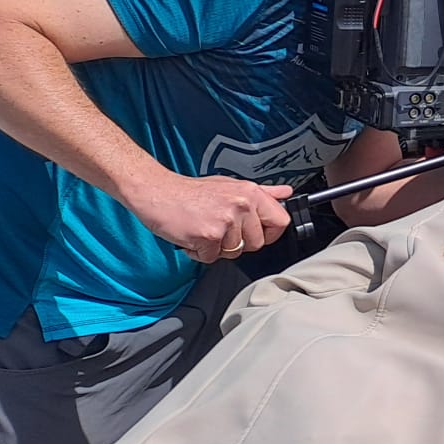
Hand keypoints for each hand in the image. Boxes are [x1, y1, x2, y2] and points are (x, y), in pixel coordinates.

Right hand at [129, 173, 292, 262]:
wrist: (157, 191)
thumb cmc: (192, 192)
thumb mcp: (231, 185)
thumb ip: (262, 193)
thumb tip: (286, 194)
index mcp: (250, 193)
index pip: (280, 221)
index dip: (270, 233)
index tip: (258, 234)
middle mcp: (241, 206)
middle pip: (258, 243)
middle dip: (239, 243)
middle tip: (220, 230)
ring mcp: (225, 221)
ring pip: (234, 252)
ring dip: (217, 248)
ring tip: (203, 229)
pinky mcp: (208, 236)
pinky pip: (212, 258)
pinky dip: (200, 252)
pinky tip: (191, 235)